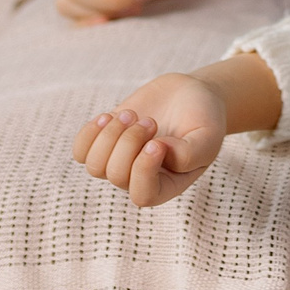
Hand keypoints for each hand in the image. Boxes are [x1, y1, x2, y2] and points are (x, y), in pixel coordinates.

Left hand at [74, 72, 227, 206]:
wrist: (190, 94)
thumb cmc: (203, 118)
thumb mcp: (208, 136)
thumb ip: (190, 153)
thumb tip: (156, 151)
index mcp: (166, 185)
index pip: (142, 195)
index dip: (143, 168)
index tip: (157, 141)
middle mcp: (139, 178)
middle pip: (115, 175)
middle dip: (130, 141)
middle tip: (150, 121)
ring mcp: (120, 161)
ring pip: (94, 164)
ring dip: (110, 134)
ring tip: (132, 115)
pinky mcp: (106, 141)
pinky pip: (80, 150)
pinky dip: (90, 132)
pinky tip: (110, 116)